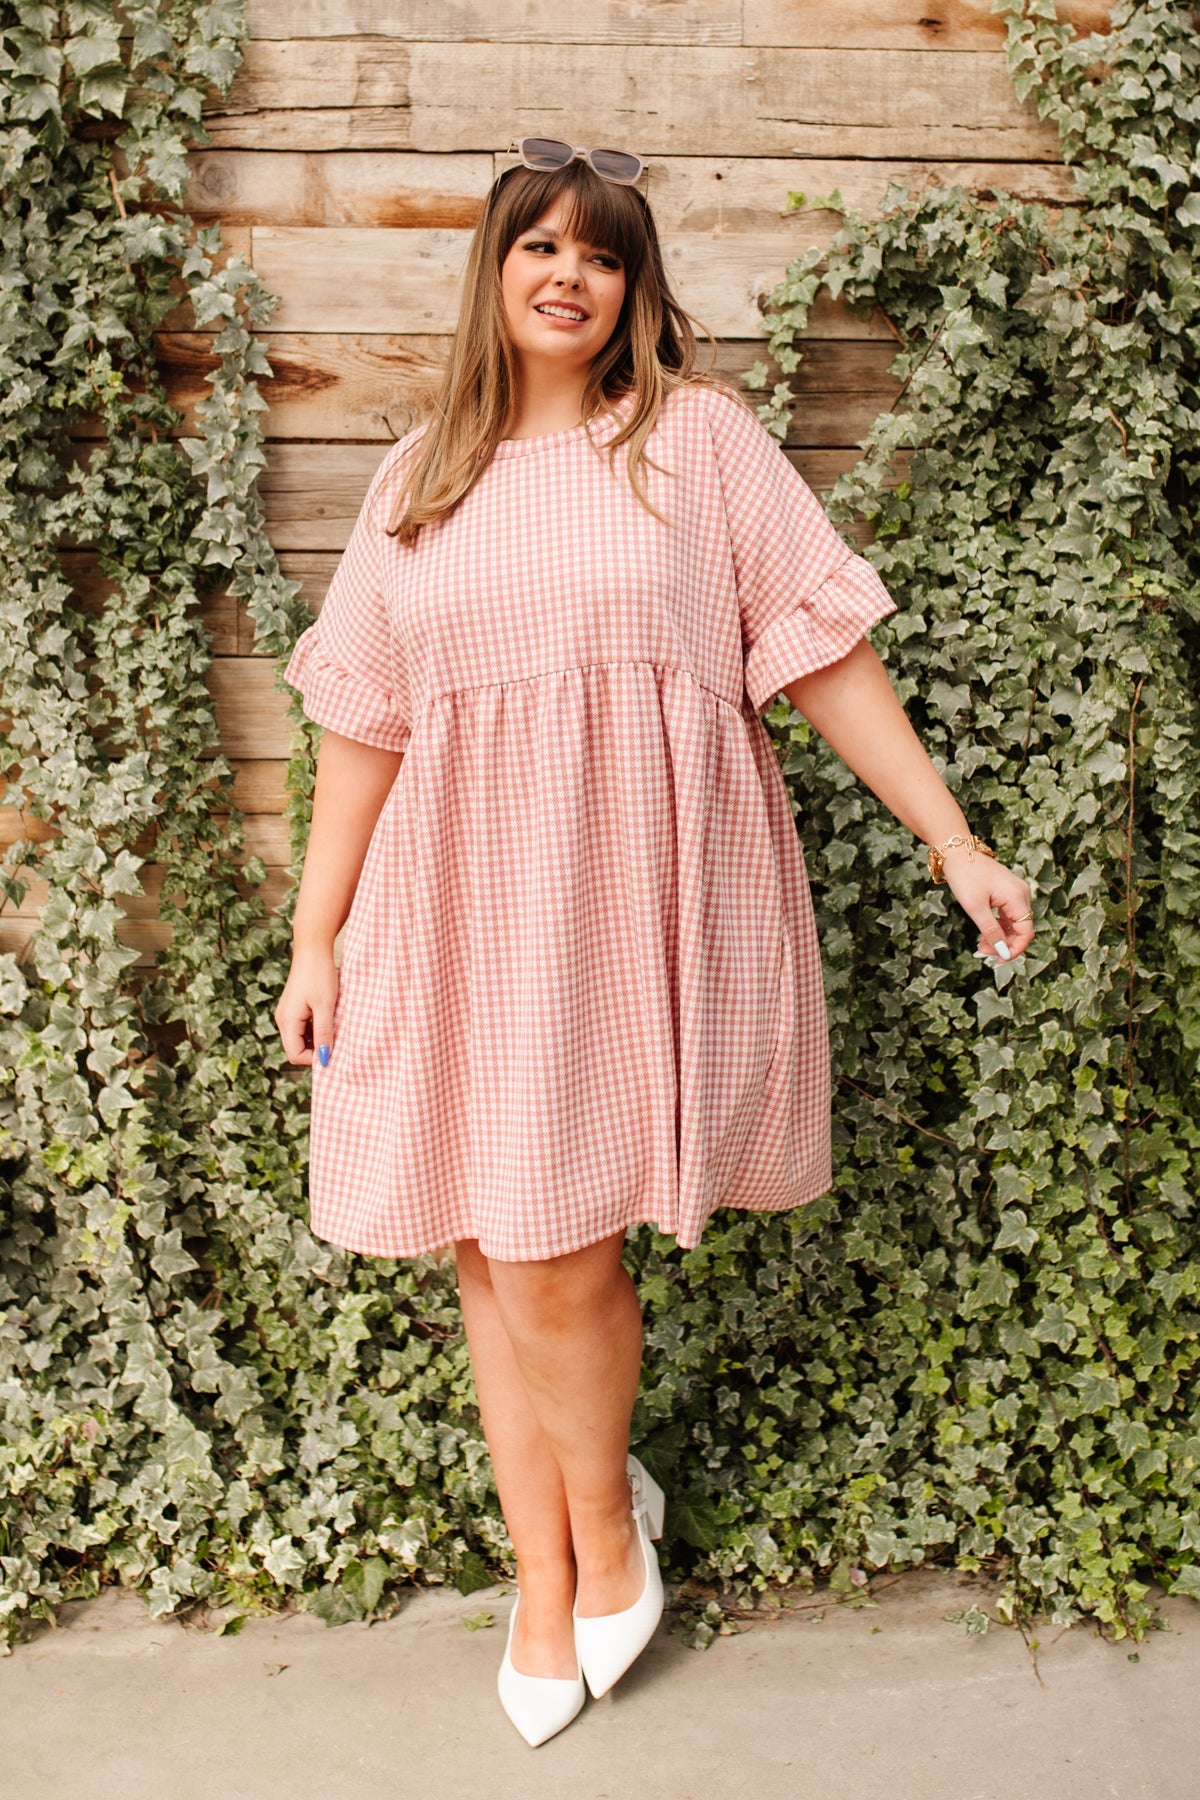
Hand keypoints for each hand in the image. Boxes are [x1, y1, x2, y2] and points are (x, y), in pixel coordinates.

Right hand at [275, 946, 339, 1065]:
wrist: (313, 950)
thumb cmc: (320, 975)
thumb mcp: (325, 1006)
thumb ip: (323, 1033)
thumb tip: (324, 1059)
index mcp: (287, 1021)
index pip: (295, 1055)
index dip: (314, 1058)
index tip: (334, 1050)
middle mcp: (283, 1020)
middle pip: (296, 1049)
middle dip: (315, 1050)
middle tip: (336, 1041)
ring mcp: (288, 1014)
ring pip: (300, 1039)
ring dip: (317, 1040)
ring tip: (334, 1028)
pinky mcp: (294, 1008)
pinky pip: (303, 1028)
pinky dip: (315, 1030)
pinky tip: (329, 1020)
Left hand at [941, 847, 1034, 962]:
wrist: (957, 851)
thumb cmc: (965, 876)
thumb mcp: (975, 907)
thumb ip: (990, 930)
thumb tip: (1002, 951)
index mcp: (1017, 897)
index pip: (1026, 932)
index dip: (1015, 949)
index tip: (998, 960)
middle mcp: (1020, 895)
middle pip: (1021, 929)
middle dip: (1004, 944)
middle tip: (983, 952)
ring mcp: (1014, 892)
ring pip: (1013, 923)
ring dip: (1000, 936)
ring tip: (980, 945)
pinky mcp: (1006, 892)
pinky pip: (1007, 915)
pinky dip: (997, 926)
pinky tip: (984, 934)